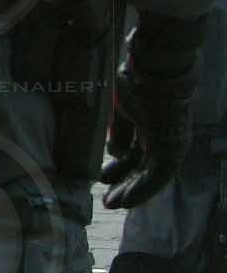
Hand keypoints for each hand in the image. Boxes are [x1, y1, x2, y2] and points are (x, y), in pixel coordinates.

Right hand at [100, 13, 206, 208]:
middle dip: (124, 184)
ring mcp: (169, 145)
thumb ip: (120, 130)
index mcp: (151, 124)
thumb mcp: (121, 107)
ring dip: (131, 193)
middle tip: (106, 199)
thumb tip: (113, 151)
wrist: (157, 69)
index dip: (119, 166)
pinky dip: (141, 192)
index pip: (136, 151)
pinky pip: (157, 178)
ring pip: (151, 177)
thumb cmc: (136, 80)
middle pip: (143, 167)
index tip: (102, 177)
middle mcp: (164, 138)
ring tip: (110, 203)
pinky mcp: (171, 150)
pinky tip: (125, 201)